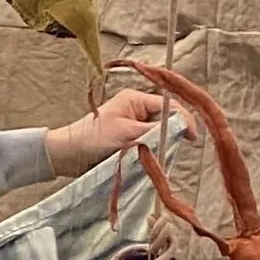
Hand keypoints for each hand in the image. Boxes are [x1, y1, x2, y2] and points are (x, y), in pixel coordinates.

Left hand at [45, 89, 187, 176]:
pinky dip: (153, 152)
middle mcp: (137, 109)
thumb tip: (181, 130)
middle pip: (166, 120)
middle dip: (173, 134)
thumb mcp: (127, 133)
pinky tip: (154, 161)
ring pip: (159, 135)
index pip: (169, 106)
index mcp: (136, 99)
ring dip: (162, 145)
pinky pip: (149, 145)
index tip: (193, 138)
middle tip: (177, 149)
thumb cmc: (92, 139)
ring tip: (163, 156)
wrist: (66, 156)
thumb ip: (155, 131)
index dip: (184, 121)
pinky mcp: (129, 141)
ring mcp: (133, 125)